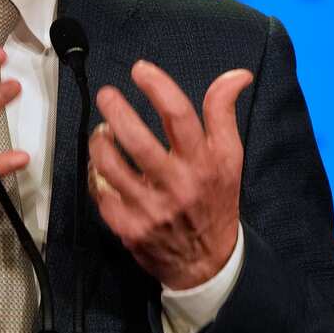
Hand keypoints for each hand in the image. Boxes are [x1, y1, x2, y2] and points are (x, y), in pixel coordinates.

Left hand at [88, 59, 253, 289]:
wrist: (208, 263)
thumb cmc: (215, 200)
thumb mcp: (230, 157)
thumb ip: (225, 113)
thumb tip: (237, 74)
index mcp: (205, 163)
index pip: (179, 114)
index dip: (156, 86)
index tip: (140, 70)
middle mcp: (178, 184)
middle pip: (137, 139)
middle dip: (116, 110)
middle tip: (107, 95)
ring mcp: (151, 209)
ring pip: (110, 165)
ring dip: (100, 141)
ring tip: (102, 131)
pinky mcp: (129, 228)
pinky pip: (101, 193)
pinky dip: (96, 174)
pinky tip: (101, 165)